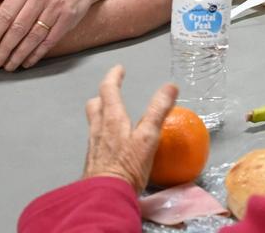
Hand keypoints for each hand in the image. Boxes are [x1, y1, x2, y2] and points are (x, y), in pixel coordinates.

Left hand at [0, 0, 101, 70]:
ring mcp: (56, 7)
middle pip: (19, 27)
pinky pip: (51, 39)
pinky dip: (38, 53)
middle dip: (5, 48)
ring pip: (34, 36)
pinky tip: (27, 61)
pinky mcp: (69, 17)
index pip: (6, 13)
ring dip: (20, 54)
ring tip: (9, 66)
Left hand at [82, 65, 177, 192]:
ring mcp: (94, 145)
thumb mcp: (148, 137)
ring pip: (93, 122)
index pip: (108, 89)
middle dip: (103, 95)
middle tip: (112, 91)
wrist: (105, 196)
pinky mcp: (93, 161)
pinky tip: (112, 144)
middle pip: (95, 105)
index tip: (119, 69)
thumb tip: (171, 86)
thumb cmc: (127, 166)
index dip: (113, 77)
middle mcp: (98, 128)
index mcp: (111, 118)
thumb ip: (158, 111)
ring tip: (111, 115)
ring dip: (101, 113)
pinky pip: (96, 139)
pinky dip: (103, 133)